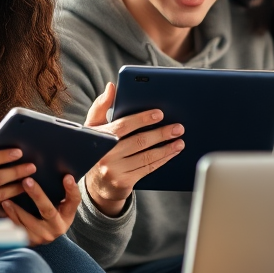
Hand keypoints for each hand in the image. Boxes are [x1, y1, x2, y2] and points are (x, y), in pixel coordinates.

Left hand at [0, 173, 80, 244]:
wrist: (46, 235)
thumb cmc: (55, 213)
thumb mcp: (64, 205)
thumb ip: (65, 191)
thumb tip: (66, 174)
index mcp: (67, 216)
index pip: (73, 201)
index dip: (71, 189)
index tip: (67, 176)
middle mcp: (56, 228)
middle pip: (47, 210)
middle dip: (37, 195)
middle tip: (26, 181)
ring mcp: (42, 236)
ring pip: (28, 222)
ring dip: (16, 210)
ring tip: (6, 199)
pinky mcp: (29, 241)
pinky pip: (17, 230)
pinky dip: (8, 219)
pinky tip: (1, 210)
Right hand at [81, 83, 185, 216]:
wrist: (96, 185)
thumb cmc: (99, 149)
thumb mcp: (93, 128)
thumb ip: (101, 106)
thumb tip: (112, 87)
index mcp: (99, 138)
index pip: (123, 126)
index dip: (142, 119)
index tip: (159, 114)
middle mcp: (105, 155)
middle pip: (138, 142)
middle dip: (161, 134)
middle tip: (178, 128)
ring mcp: (114, 170)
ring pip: (146, 157)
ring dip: (166, 148)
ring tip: (180, 140)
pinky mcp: (124, 183)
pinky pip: (147, 168)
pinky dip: (162, 160)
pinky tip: (172, 152)